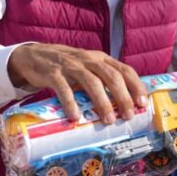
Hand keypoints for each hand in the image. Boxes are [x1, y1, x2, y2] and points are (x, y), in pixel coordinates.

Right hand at [7, 43, 148, 123]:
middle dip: (122, 96)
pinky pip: (63, 88)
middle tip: (127, 115)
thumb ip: (104, 80)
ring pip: (91, 82)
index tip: (142, 103)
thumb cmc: (68, 67)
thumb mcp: (89, 68)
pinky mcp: (53, 73)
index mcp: (101, 59)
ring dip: (102, 101)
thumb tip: (124, 105)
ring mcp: (70, 65)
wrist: (34, 56)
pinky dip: (70, 102)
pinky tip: (75, 116)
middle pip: (111, 76)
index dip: (135, 86)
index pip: (124, 70)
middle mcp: (88, 59)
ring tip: (107, 120)